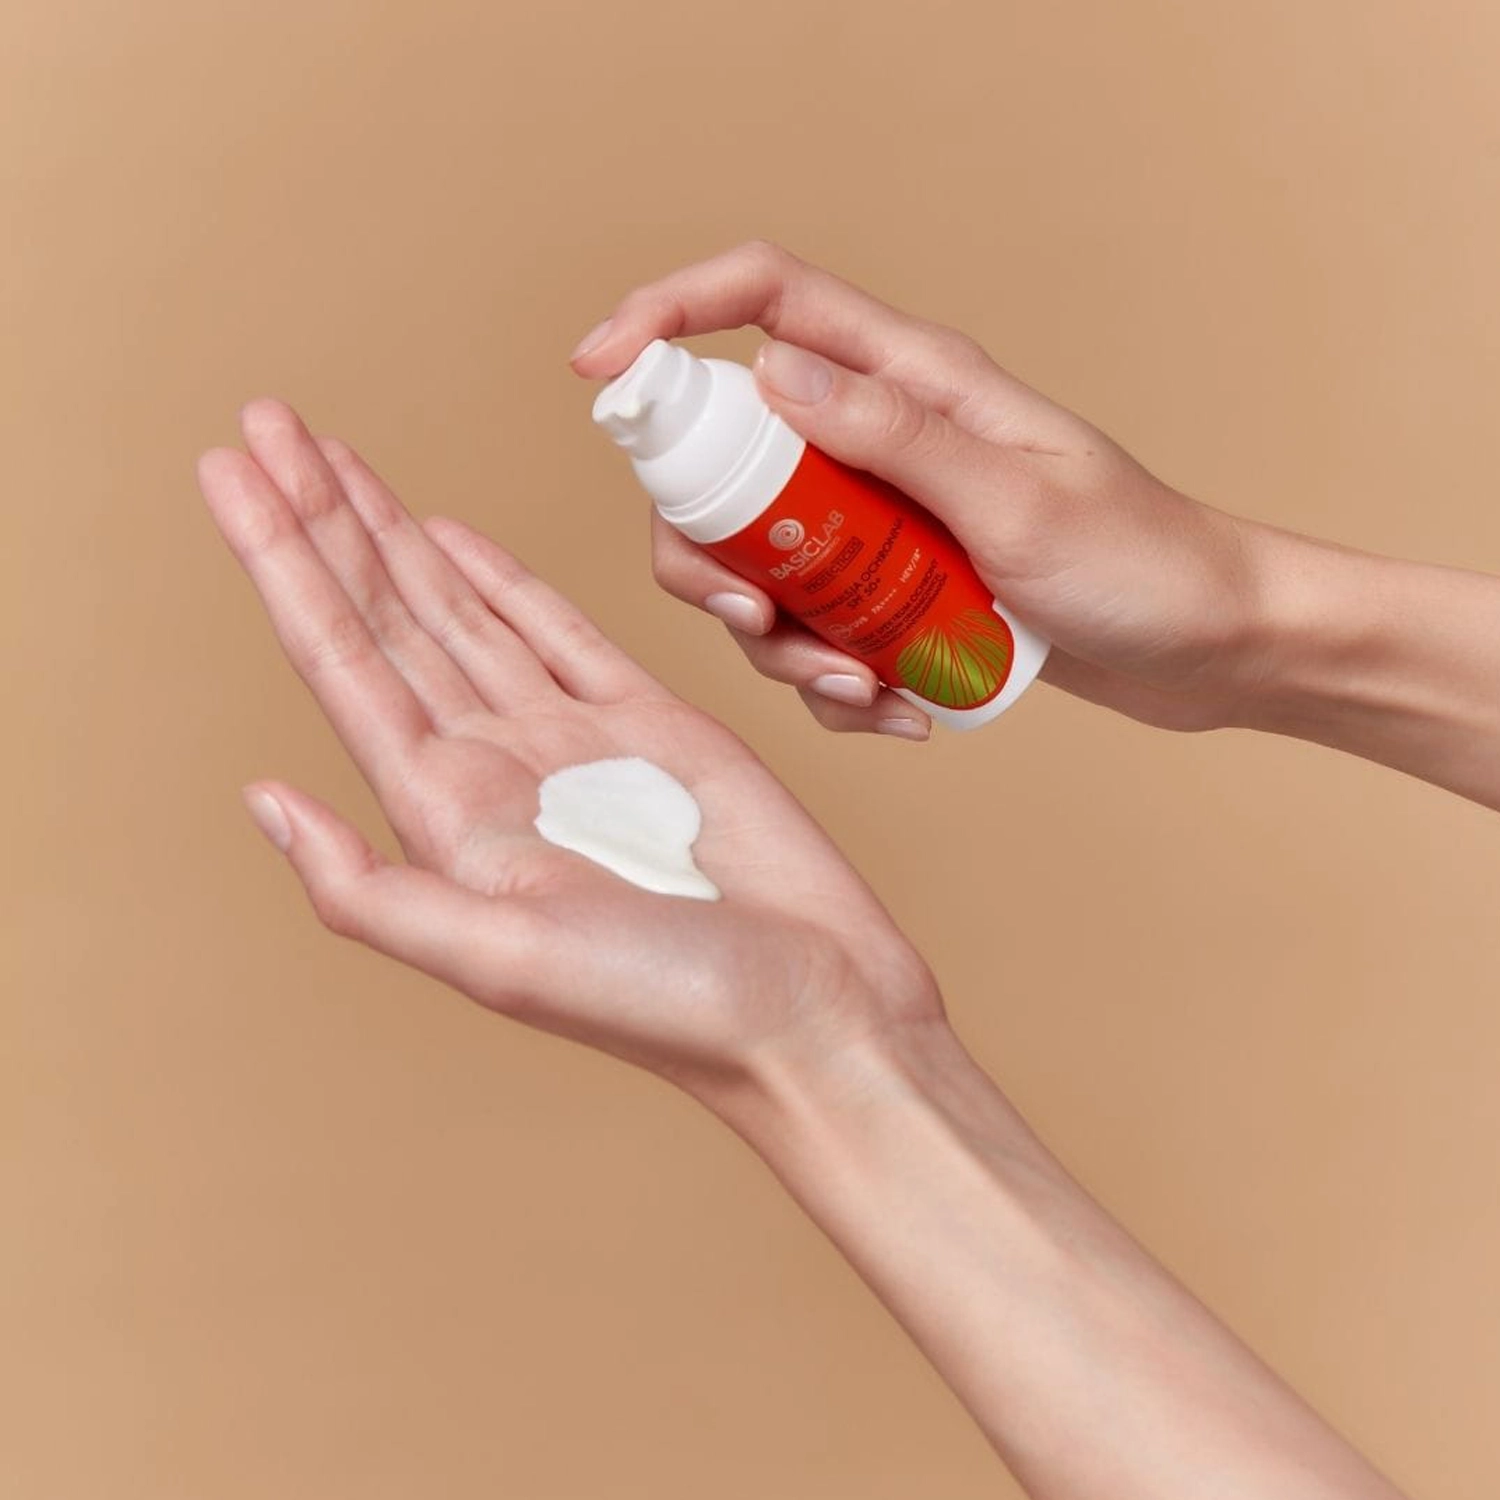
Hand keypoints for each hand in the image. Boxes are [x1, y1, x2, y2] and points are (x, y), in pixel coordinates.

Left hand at [198, 401, 938, 1102]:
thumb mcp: (501, 958)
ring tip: (332, 454)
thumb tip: (261, 798)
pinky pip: (556, 630)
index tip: (230, 466)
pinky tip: (449, 535)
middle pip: (386, 614)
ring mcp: (569, 740)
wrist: (813, 1010)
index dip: (282, 558)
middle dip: (322, 515)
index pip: (342, 658)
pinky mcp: (649, 724)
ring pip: (459, 608)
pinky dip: (502, 577)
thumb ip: (370, 890)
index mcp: (449, 815)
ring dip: (391, 529)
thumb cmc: (670, 1003)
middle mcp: (495, 766)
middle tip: (264, 418)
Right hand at [571, 240, 1274, 737]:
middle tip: (757, 616)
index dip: (665, 316)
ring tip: (861, 692)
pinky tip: (900, 713)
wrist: (1213, 648)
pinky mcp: (897, 592)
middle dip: (711, 552)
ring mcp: (884, 521)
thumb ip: (896, 436)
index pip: (763, 301)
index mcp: (913, 381)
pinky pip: (819, 632)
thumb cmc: (1145, 565)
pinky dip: (837, 684)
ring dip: (784, 644)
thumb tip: (771, 374)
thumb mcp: (1018, 503)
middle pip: (727, 464)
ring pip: (763, 564)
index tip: (596, 374)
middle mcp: (882, 440)